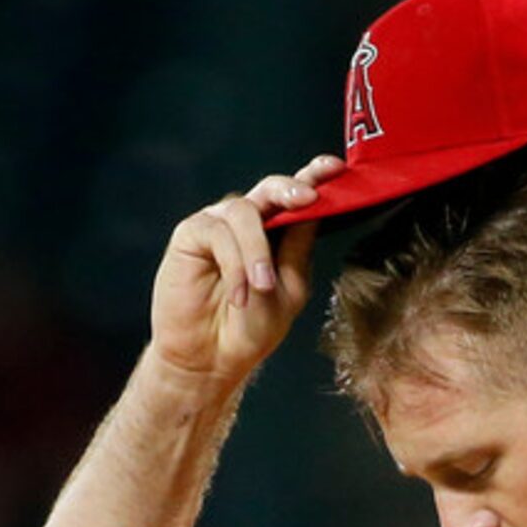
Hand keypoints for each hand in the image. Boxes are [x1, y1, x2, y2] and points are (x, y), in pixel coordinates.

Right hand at [147, 154, 344, 386]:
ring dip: (258, 250)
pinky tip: (238, 294)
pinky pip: (217, 233)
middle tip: (308, 199)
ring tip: (262, 287)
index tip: (335, 168)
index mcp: (277, 232)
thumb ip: (298, 248)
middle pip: (271, 188)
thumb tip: (313, 209)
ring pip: (244, 211)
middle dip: (291, 189)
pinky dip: (234, 263)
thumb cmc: (250, 328)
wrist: (211, 358)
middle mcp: (248, 222)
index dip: (315, 175)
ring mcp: (219, 225)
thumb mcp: (289, 289)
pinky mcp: (191, 235)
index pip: (297, 196)